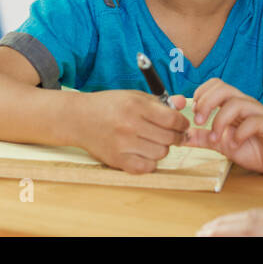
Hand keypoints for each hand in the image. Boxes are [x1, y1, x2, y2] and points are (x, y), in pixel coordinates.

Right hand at [74, 89, 188, 173]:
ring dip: (162, 148)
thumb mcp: (134, 96)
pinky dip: (150, 162)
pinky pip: (146, 168)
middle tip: (171, 134)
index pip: (172, 119)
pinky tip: (144, 152)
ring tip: (154, 141)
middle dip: (175, 136)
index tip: (182, 124)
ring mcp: (123, 145)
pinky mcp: (117, 160)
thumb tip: (182, 103)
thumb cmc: (110, 105)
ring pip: (160, 153)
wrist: (79, 118)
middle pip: (169, 138)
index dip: (182, 123)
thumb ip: (160, 101)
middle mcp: (129, 125)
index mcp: (135, 106)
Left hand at [181, 77, 262, 175]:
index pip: (216, 85)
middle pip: (224, 88)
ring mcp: (259, 113)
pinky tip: (235, 144)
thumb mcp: (222, 144)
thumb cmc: (253, 147)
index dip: (202, 94)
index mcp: (234, 105)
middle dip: (207, 103)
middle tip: (199, 121)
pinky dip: (240, 133)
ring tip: (215, 138)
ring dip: (221, 121)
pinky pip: (254, 122)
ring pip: (237, 103)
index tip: (194, 112)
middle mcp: (246, 105)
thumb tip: (181, 136)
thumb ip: (203, 138)